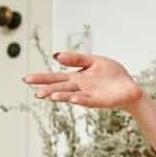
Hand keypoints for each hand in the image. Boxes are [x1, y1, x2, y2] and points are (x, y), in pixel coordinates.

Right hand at [23, 51, 143, 109]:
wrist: (129, 87)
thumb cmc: (112, 74)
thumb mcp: (93, 61)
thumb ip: (76, 59)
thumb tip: (56, 56)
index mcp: (76, 78)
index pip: (55, 78)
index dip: (41, 78)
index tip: (26, 79)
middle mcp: (79, 88)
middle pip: (59, 88)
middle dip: (46, 89)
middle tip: (33, 91)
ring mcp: (88, 95)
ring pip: (70, 95)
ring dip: (60, 95)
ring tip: (48, 95)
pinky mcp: (99, 100)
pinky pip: (87, 100)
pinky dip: (80, 99)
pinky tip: (72, 99)